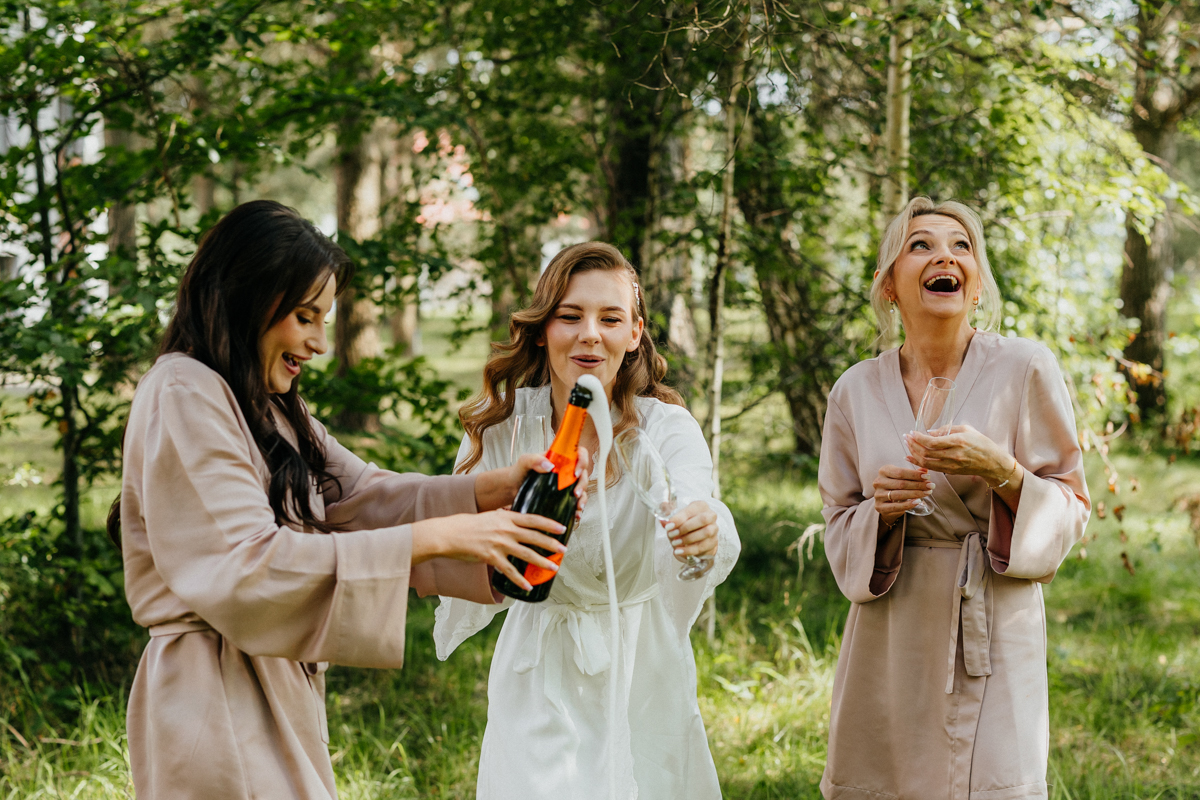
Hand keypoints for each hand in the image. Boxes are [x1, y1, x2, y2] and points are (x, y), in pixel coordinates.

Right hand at [411, 510, 568, 591]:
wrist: (450, 533)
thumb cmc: (470, 525)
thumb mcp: (491, 516)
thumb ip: (506, 518)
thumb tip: (518, 519)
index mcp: (507, 517)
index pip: (533, 519)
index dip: (549, 524)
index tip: (563, 528)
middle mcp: (505, 529)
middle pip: (534, 536)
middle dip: (551, 544)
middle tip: (563, 549)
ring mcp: (499, 543)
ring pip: (526, 554)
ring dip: (542, 562)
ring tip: (554, 568)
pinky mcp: (491, 557)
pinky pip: (509, 570)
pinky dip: (520, 580)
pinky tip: (528, 586)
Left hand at [475, 447, 591, 521]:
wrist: (512, 488)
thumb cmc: (519, 472)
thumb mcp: (524, 461)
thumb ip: (534, 459)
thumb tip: (549, 465)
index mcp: (560, 459)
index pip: (579, 454)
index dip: (582, 461)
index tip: (575, 472)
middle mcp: (566, 471)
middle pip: (583, 474)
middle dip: (582, 484)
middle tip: (575, 493)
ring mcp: (566, 485)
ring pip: (582, 489)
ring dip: (583, 498)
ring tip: (577, 506)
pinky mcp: (563, 497)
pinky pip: (575, 502)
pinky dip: (577, 509)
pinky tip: (575, 514)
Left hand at [664, 500, 717, 560]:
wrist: (697, 538)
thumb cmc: (686, 524)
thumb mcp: (676, 519)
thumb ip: (668, 517)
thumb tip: (662, 520)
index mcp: (701, 506)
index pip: (691, 510)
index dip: (679, 518)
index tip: (668, 526)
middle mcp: (710, 515)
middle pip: (703, 519)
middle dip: (686, 527)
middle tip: (672, 534)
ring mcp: (714, 529)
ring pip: (705, 533)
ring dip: (688, 539)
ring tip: (675, 543)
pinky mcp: (713, 542)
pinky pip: (703, 546)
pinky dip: (689, 550)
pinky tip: (679, 551)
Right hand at [873, 465, 934, 527]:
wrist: (886, 502)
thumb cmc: (897, 486)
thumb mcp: (904, 477)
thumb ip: (914, 473)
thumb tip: (925, 470)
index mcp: (883, 471)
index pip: (901, 472)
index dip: (915, 475)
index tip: (928, 477)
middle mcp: (878, 482)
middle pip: (901, 483)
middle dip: (918, 485)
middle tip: (931, 486)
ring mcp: (878, 494)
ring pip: (899, 494)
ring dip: (916, 494)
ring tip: (927, 493)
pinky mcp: (879, 506)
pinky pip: (896, 506)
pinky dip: (908, 504)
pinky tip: (918, 501)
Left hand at [904, 424, 1012, 483]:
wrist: (992, 462)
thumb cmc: (980, 442)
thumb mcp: (965, 429)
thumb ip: (946, 429)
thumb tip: (928, 432)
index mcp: (958, 442)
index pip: (932, 442)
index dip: (919, 438)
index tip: (912, 433)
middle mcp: (954, 455)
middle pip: (926, 453)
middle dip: (913, 445)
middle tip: (906, 437)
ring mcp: (952, 465)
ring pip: (926, 463)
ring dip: (914, 454)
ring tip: (908, 445)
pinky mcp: (950, 471)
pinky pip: (931, 468)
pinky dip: (919, 463)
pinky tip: (911, 458)